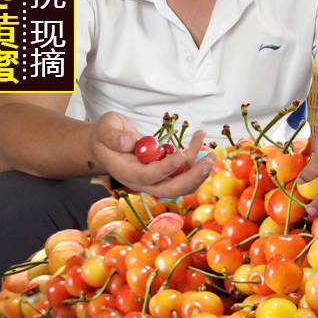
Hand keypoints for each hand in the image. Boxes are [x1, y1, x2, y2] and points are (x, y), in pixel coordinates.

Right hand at [90, 111, 215, 197]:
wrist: (108, 144)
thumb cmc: (106, 134)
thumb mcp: (105, 128)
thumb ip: (112, 135)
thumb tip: (126, 142)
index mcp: (127, 172)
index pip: (148, 176)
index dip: (165, 169)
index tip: (180, 156)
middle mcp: (144, 181)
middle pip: (171, 188)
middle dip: (192, 178)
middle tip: (208, 161)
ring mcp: (157, 178)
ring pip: (182, 183)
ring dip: (200, 170)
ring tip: (211, 152)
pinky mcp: (166, 171)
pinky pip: (184, 169)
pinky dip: (195, 155)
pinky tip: (200, 136)